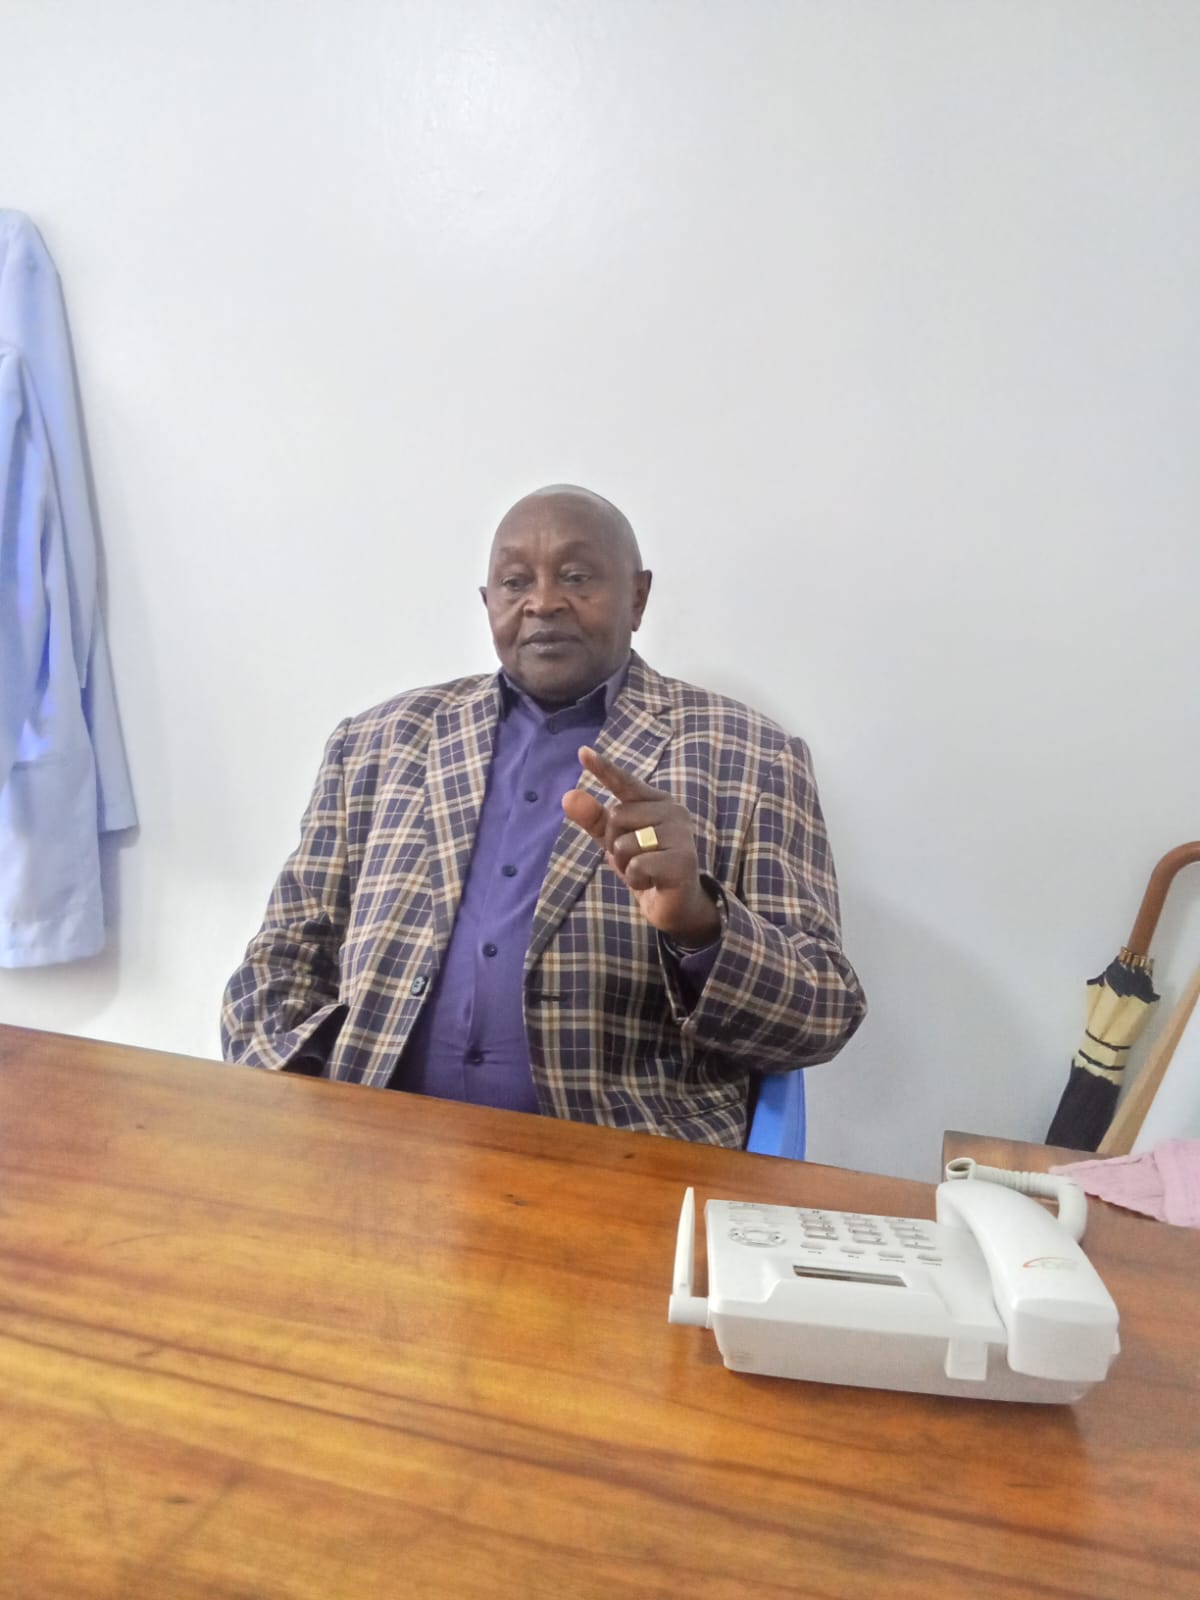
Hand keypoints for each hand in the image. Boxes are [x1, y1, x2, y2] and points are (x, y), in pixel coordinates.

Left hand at [562, 746, 721, 946]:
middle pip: (617, 816)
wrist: (677, 904)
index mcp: (657, 801)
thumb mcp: (615, 841)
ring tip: (645, 871)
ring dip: (625, 865)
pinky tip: (653, 881)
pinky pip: (637, 864)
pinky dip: (636, 879)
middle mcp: (673, 811)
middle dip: (614, 844)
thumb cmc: (646, 866)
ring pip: (624, 843)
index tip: (583, 752)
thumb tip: (568, 796)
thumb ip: (594, 818)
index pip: (625, 783)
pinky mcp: (683, 859)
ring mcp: (681, 834)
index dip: (604, 769)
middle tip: (635, 859)